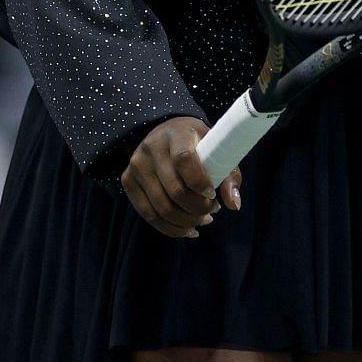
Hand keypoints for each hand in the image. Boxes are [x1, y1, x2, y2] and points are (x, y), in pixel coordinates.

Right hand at [122, 116, 241, 237]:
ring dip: (186, 221)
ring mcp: (136, 164)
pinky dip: (170, 228)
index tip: (212, 193)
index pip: (184, 160)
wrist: (166, 133)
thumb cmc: (197, 144)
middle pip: (174, 190)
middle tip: (212, 211)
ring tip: (203, 220)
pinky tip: (187, 228)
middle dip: (198, 208)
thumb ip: (228, 175)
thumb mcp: (216, 149)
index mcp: (177, 134)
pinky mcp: (128, 180)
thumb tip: (233, 204)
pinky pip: (148, 214)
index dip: (199, 182)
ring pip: (161, 207)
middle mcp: (152, 147)